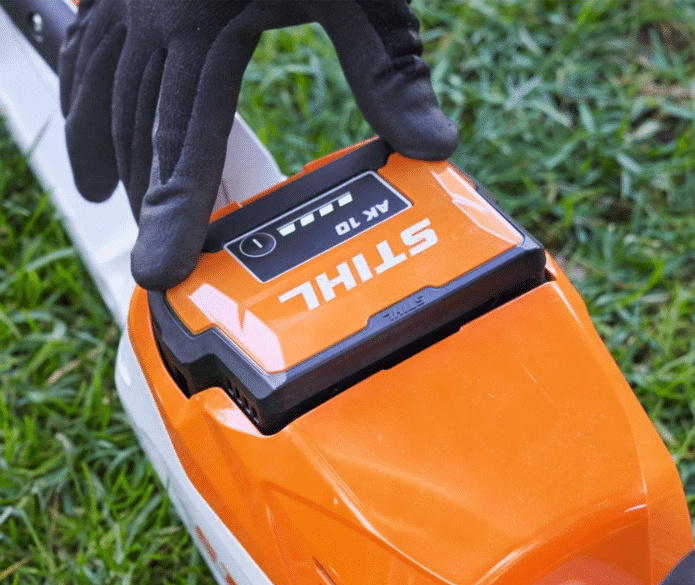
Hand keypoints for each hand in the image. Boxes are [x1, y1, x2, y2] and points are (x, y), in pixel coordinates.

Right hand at [59, 0, 457, 289]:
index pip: (185, 144)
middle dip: (143, 199)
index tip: (161, 272)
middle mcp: (154, 12)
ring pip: (102, 87)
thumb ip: (389, 72)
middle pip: (138, 130)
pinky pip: (93, 40)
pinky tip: (88, 111)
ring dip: (103, 148)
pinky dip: (84, 83)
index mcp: (205, 23)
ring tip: (104, 193)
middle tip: (153, 254)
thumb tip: (433, 147)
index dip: (171, 215)